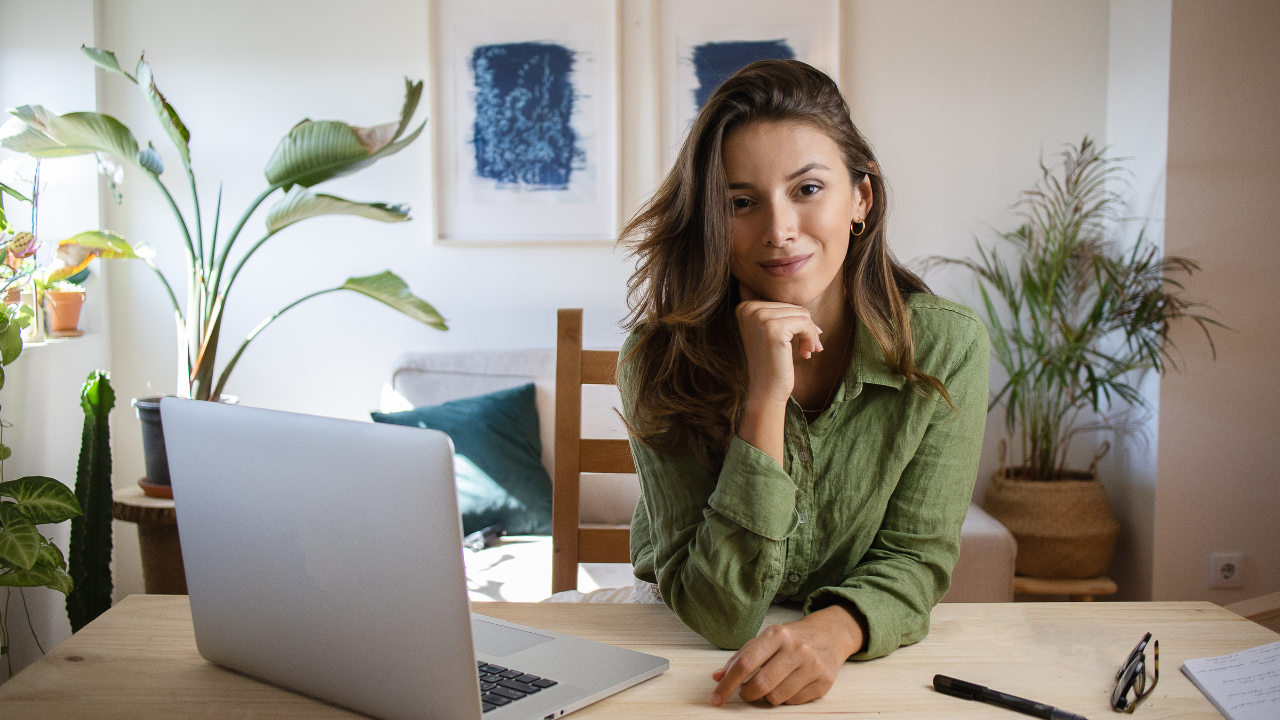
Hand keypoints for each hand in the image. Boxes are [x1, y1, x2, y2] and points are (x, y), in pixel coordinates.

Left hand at [709, 604, 863, 706]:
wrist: (829, 635)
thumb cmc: (790, 638)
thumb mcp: (765, 639)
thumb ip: (740, 657)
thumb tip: (717, 677)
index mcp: (777, 635)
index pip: (746, 663)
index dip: (727, 684)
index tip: (716, 698)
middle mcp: (797, 649)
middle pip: (761, 684)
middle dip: (747, 694)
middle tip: (745, 692)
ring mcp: (812, 666)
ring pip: (777, 697)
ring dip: (767, 697)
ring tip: (769, 685)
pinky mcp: (824, 682)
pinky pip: (794, 702)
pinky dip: (785, 699)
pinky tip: (787, 686)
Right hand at [735, 282, 822, 407]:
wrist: (765, 390)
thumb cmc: (771, 362)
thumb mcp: (767, 331)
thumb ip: (774, 310)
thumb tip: (795, 288)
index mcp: (744, 306)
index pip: (783, 302)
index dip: (795, 321)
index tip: (797, 339)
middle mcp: (749, 308)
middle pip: (794, 306)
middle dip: (805, 328)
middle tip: (805, 348)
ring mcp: (760, 317)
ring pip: (802, 314)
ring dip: (810, 334)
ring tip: (805, 351)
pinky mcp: (774, 328)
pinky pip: (805, 323)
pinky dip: (811, 338)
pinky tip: (805, 353)